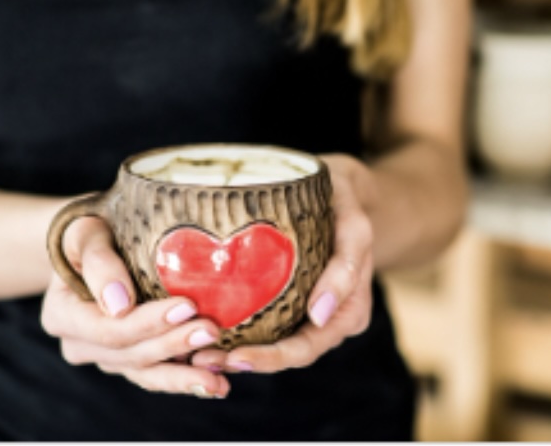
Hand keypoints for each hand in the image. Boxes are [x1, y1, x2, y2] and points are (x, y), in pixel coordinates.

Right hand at [40, 215, 230, 398]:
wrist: (98, 243)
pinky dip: (186, 378)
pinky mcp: (131, 361)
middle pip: (132, 354)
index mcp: (62, 316)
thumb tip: (119, 306)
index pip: (109, 329)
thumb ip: (99, 264)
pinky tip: (216, 381)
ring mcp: (106, 358)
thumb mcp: (86, 234)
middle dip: (175, 344)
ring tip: (219, 378)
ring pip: (147, 374)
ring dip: (185, 376)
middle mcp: (80, 345)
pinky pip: (158, 375)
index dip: (148, 323)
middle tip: (213, 330)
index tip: (188, 306)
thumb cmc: (92, 231)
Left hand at [191, 154, 374, 373]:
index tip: (236, 357)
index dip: (272, 359)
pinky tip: (205, 327)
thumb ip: (345, 268)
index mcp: (349, 312)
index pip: (307, 348)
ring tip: (196, 354)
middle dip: (245, 361)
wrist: (339, 188)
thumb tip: (319, 315)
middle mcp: (328, 320)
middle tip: (202, 360)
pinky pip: (266, 321)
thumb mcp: (354, 228)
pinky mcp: (289, 295)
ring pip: (273, 342)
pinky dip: (239, 329)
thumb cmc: (346, 203)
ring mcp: (307, 310)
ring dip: (235, 352)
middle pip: (285, 353)